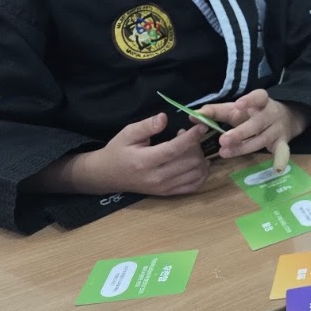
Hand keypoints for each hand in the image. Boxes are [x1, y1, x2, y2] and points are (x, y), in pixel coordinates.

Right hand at [54, 114, 209, 196]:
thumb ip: (146, 126)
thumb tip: (164, 117)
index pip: (174, 149)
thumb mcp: (127, 133)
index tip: (202, 125)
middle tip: (187, 137)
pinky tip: (196, 162)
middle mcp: (157, 177)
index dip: (191, 137)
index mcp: (145, 161)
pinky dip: (201, 174)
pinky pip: (194, 186)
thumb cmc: (118, 151)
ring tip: (190, 149)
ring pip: (196, 174)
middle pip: (190, 162)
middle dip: (196, 146)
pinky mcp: (168, 193)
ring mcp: (164, 188)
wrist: (107, 176)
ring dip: (200, 158)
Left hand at [201, 90, 310, 159]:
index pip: (259, 97)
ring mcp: (277, 130)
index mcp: (261, 102)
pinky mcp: (282, 143)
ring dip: (244, 147)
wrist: (286, 118)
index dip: (250, 100)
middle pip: (257, 124)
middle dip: (240, 132)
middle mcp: (271, 115)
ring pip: (261, 140)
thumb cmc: (252, 113)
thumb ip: (214, 112)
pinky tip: (276, 170)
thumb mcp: (234, 109)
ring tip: (224, 153)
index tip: (238, 104)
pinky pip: (283, 152)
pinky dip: (281, 160)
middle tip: (222, 140)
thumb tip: (192, 116)